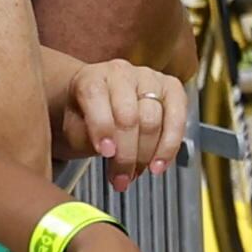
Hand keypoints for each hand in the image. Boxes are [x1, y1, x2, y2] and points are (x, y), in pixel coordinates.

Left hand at [56, 60, 194, 181]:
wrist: (100, 101)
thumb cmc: (85, 116)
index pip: (96, 96)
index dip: (102, 127)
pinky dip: (169, 146)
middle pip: (129, 115)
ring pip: (153, 120)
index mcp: (91, 78)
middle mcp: (122, 73)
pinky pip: (177, 119)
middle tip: (120, 178)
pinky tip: (159, 164)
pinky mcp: (172, 89)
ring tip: (135, 174)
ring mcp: (150, 78)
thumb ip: (86, 137)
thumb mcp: (73, 127)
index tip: (105, 153)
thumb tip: (109, 153)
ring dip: (146, 155)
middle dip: (126, 154)